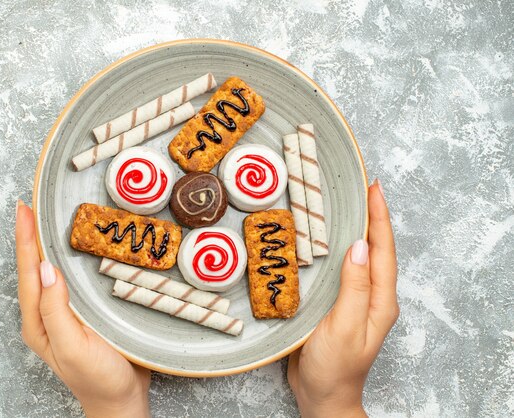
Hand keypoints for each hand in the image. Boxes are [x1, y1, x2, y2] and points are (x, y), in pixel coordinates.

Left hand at [16, 200, 150, 417]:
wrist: (122, 401)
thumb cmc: (99, 378)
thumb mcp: (73, 347)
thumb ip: (56, 310)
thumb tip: (46, 270)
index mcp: (38, 322)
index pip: (28, 273)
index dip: (25, 240)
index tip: (23, 210)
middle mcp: (47, 315)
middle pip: (35, 268)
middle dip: (31, 236)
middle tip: (32, 206)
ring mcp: (66, 314)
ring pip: (53, 272)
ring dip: (48, 244)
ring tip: (47, 219)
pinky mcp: (85, 313)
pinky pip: (72, 280)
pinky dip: (71, 259)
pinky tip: (78, 248)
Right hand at [287, 180, 398, 417]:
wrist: (321, 396)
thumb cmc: (335, 368)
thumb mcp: (346, 327)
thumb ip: (355, 288)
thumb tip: (361, 247)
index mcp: (380, 300)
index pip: (383, 250)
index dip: (379, 217)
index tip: (373, 188)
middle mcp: (370, 296)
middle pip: (374, 248)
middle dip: (370, 216)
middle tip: (360, 187)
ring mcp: (353, 300)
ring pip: (357, 256)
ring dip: (353, 228)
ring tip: (344, 204)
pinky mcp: (335, 303)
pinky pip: (338, 269)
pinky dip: (334, 248)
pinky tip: (322, 239)